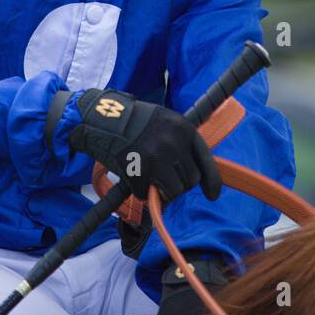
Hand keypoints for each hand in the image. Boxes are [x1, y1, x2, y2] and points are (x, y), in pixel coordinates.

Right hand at [57, 89, 221, 204]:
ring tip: (150, 180)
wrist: (103, 118)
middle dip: (179, 185)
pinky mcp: (139, 172)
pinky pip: (146, 194)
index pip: (206, 162)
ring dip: (163, 191)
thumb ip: (182, 144)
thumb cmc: (136, 121)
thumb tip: (194, 175)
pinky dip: (140, 191)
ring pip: (173, 192)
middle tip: (164, 179)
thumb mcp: (166, 123)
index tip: (212, 196)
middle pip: (190, 181)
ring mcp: (157, 159)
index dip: (211, 183)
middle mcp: (175, 144)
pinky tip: (133, 177)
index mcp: (185, 129)